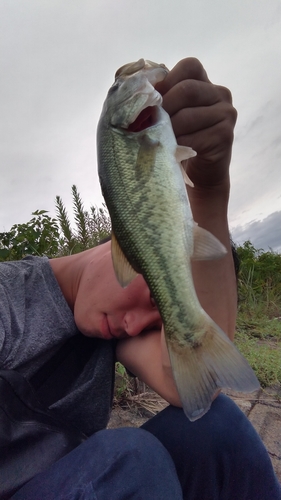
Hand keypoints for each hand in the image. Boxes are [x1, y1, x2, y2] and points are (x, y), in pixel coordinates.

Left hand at [156, 58, 236, 190]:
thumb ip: (158, 96)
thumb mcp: (168, 114)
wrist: (200, 175)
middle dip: (164, 108)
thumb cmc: (179, 140)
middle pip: (187, 90)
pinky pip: (195, 138)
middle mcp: (220, 94)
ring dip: (168, 131)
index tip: (153, 101)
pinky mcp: (225, 136)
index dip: (167, 81)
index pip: (189, 66)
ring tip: (159, 140)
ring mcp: (226, 114)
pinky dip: (178, 146)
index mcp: (205, 82)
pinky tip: (172, 152)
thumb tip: (133, 84)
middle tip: (150, 125)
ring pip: (188, 116)